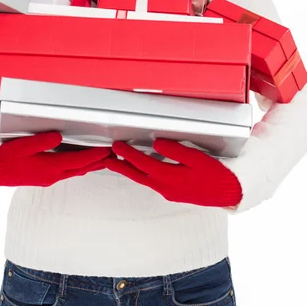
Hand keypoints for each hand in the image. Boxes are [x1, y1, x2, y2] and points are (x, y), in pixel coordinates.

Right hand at [0, 132, 110, 186]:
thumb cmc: (5, 158)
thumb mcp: (23, 146)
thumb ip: (42, 141)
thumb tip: (59, 137)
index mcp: (49, 168)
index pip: (78, 161)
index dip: (94, 155)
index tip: (107, 150)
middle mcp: (51, 175)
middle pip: (80, 168)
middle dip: (97, 162)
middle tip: (112, 155)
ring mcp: (48, 178)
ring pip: (74, 171)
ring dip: (89, 165)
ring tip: (103, 159)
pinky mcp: (44, 178)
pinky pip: (67, 172)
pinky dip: (78, 166)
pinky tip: (80, 163)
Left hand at [105, 139, 242, 207]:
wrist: (230, 193)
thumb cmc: (217, 175)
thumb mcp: (197, 158)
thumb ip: (175, 151)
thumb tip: (158, 144)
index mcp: (171, 178)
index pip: (144, 164)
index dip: (128, 154)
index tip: (117, 147)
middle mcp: (167, 188)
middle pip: (138, 176)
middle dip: (121, 167)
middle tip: (107, 159)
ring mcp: (170, 192)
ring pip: (144, 180)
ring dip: (130, 171)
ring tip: (118, 163)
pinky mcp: (175, 193)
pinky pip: (152, 182)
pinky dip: (142, 175)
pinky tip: (141, 170)